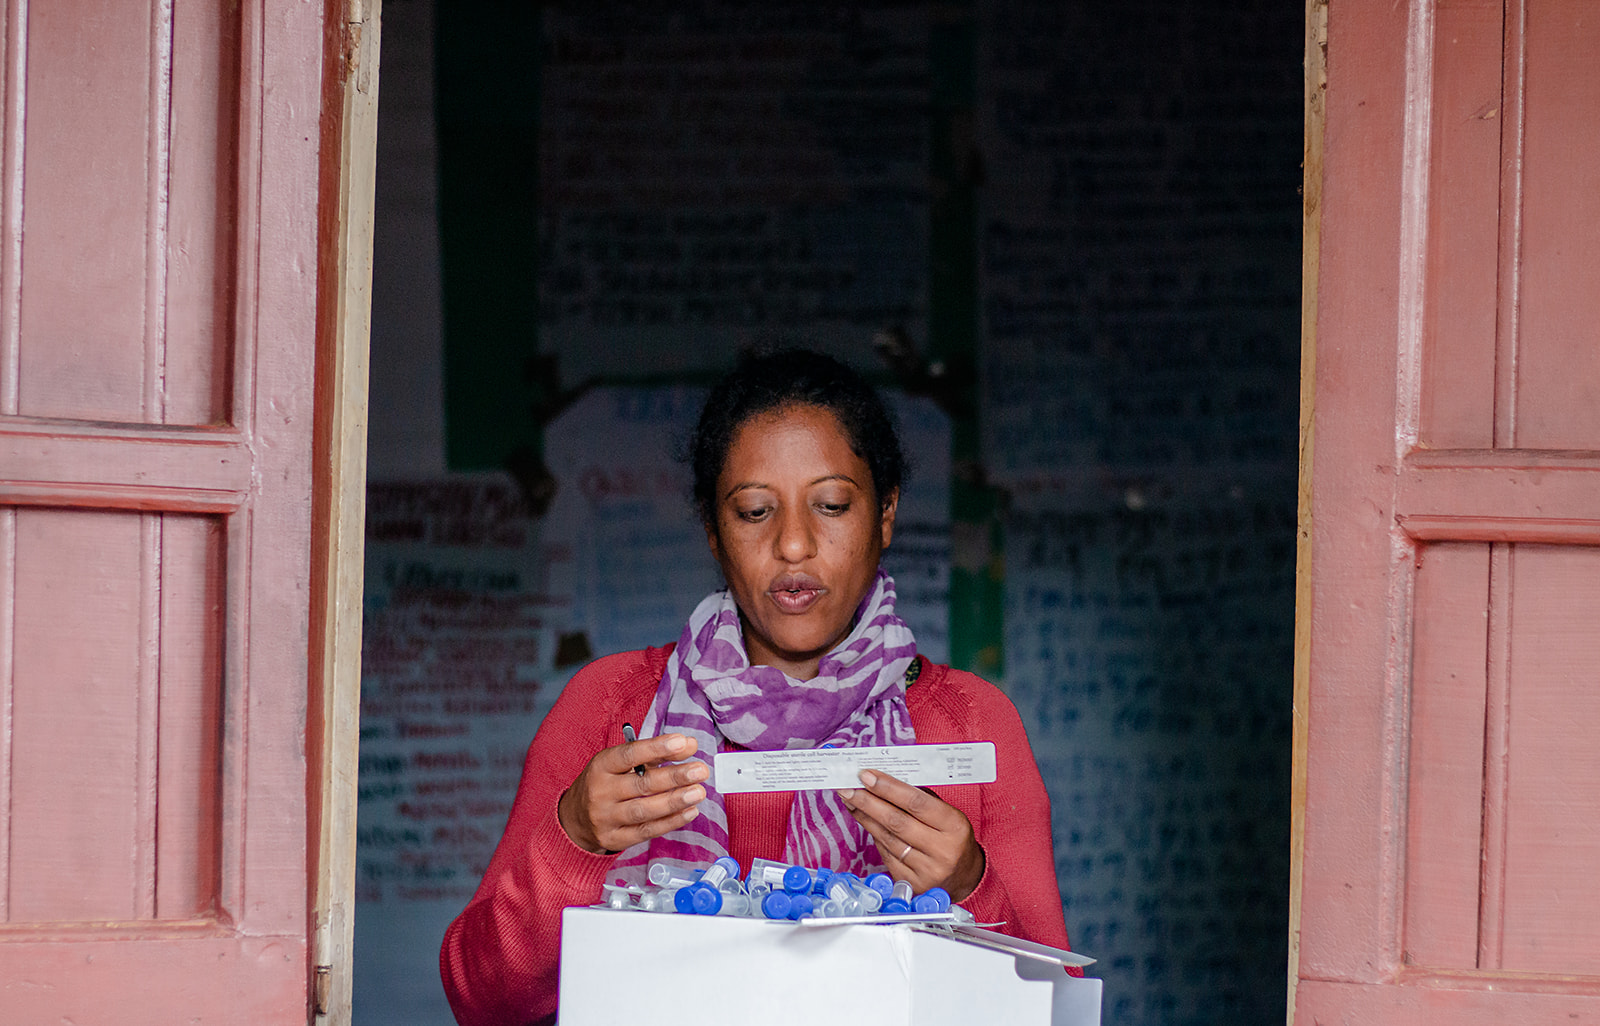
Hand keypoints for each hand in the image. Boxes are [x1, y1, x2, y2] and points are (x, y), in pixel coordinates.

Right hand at [557, 733, 706, 854]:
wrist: (574, 819)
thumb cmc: (605, 784)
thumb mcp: (622, 764)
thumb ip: (656, 754)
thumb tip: (689, 745)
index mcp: (601, 766)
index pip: (629, 755)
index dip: (657, 748)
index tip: (682, 742)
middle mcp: (601, 792)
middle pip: (641, 785)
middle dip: (674, 777)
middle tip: (700, 771)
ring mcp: (606, 818)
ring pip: (644, 810)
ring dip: (675, 801)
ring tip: (699, 792)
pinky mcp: (615, 839)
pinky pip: (647, 832)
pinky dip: (671, 822)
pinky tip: (690, 811)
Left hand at [837, 769, 985, 901]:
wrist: (964, 877)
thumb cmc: (951, 838)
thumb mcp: (947, 815)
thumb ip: (920, 799)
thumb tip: (883, 782)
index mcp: (954, 827)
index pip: (916, 803)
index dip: (888, 788)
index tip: (866, 776)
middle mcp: (942, 851)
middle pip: (896, 822)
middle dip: (867, 802)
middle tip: (847, 787)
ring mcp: (926, 871)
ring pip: (887, 839)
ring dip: (865, 817)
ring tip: (850, 800)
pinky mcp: (911, 885)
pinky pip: (885, 855)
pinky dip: (874, 836)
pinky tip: (866, 822)